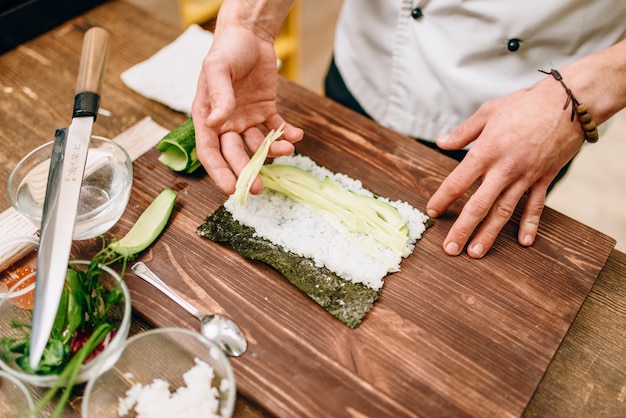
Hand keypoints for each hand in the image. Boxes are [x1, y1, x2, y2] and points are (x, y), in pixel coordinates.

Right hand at [191, 25, 302, 194]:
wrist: (249, 35)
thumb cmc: (227, 50)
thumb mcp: (218, 69)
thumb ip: (218, 95)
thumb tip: (216, 123)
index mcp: (206, 116)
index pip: (209, 151)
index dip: (218, 171)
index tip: (230, 188)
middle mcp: (225, 122)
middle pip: (234, 153)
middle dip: (245, 171)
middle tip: (256, 188)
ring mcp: (246, 119)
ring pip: (257, 144)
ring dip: (271, 152)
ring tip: (285, 151)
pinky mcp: (265, 112)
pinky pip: (275, 129)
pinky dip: (286, 135)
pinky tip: (296, 136)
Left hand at [426, 79, 584, 257]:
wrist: (568, 102)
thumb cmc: (525, 104)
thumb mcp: (488, 112)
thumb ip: (463, 132)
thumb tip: (441, 142)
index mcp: (485, 152)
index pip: (457, 182)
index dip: (442, 199)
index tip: (432, 211)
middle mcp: (503, 169)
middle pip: (478, 206)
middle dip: (462, 229)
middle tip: (450, 249)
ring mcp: (525, 176)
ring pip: (504, 212)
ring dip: (489, 234)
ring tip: (476, 253)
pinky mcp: (544, 178)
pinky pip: (535, 206)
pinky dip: (530, 224)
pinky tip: (523, 242)